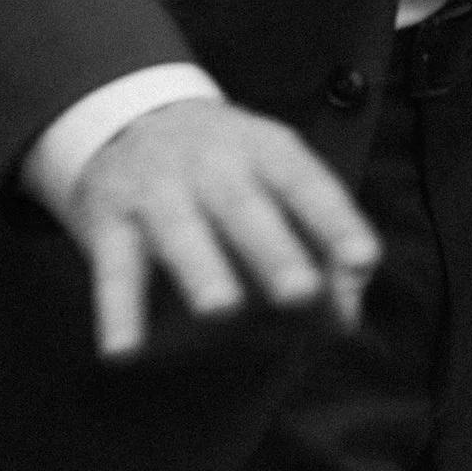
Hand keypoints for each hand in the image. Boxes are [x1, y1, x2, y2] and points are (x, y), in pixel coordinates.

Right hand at [60, 97, 381, 362]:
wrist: (129, 118)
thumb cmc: (225, 171)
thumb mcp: (274, 186)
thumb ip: (316, 250)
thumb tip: (344, 321)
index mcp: (264, 151)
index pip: (306, 183)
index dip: (336, 221)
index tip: (363, 260)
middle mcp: (211, 163)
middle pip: (244, 206)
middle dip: (273, 250)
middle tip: (301, 294)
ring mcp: (156, 189)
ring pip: (178, 230)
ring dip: (201, 269)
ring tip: (222, 310)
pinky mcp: (108, 222)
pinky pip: (113, 269)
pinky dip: (117, 311)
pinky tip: (124, 352)